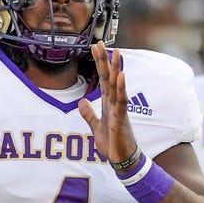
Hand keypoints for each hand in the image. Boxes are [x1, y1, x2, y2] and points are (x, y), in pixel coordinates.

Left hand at [78, 42, 138, 164]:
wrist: (122, 159)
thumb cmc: (112, 143)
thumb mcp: (96, 127)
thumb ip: (89, 114)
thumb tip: (81, 102)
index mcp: (107, 103)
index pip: (102, 79)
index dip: (98, 63)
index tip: (95, 47)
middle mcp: (114, 103)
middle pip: (109, 78)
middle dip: (105, 61)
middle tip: (100, 43)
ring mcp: (119, 110)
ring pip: (117, 86)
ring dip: (116, 69)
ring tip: (116, 53)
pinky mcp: (121, 119)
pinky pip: (122, 102)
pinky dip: (121, 89)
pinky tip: (121, 76)